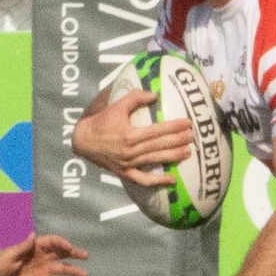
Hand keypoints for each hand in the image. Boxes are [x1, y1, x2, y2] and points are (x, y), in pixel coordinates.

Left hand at [0, 234, 86, 275]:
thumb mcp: (9, 255)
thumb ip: (22, 247)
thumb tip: (33, 236)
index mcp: (35, 247)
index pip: (52, 241)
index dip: (61, 242)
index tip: (69, 248)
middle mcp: (42, 257)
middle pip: (62, 253)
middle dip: (74, 253)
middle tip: (86, 256)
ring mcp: (43, 271)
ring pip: (63, 269)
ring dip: (74, 271)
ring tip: (85, 275)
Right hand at [70, 90, 192, 188]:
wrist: (82, 141)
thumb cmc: (101, 122)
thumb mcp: (116, 106)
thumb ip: (135, 98)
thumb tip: (154, 94)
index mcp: (129, 134)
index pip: (157, 130)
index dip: (174, 127)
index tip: (188, 123)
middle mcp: (130, 151)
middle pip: (160, 145)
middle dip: (178, 140)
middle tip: (193, 136)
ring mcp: (128, 164)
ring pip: (155, 161)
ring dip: (173, 157)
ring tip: (188, 152)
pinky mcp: (125, 173)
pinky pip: (143, 180)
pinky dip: (158, 181)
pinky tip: (172, 180)